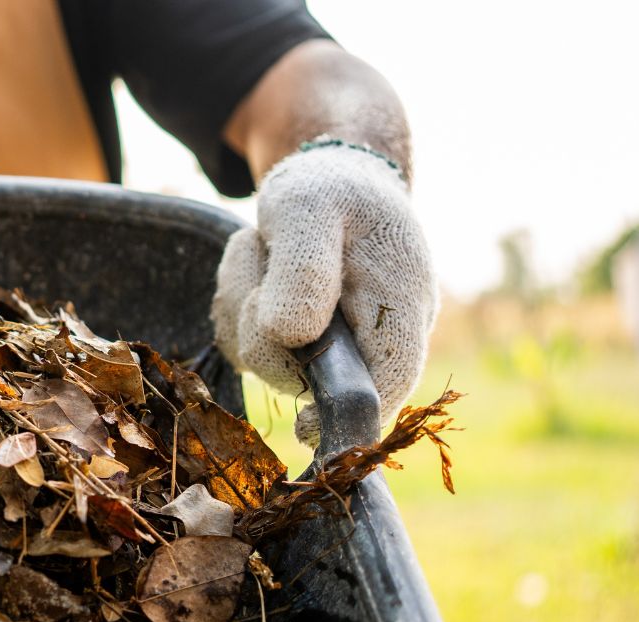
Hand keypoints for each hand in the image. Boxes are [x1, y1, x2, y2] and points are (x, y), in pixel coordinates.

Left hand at [211, 142, 437, 444]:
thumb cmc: (329, 189)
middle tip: (262, 252)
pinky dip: (236, 302)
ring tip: (264, 245)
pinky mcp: (296, 341)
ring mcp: (334, 342)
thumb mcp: (309, 208)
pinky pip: (247, 343)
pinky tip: (256, 262)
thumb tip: (290, 335)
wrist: (326, 178)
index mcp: (402, 302)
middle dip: (264, 326)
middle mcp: (374, 334)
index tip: (303, 425)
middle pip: (313, 379)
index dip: (350, 414)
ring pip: (269, 359)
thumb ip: (303, 268)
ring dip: (244, 301)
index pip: (390, 381)